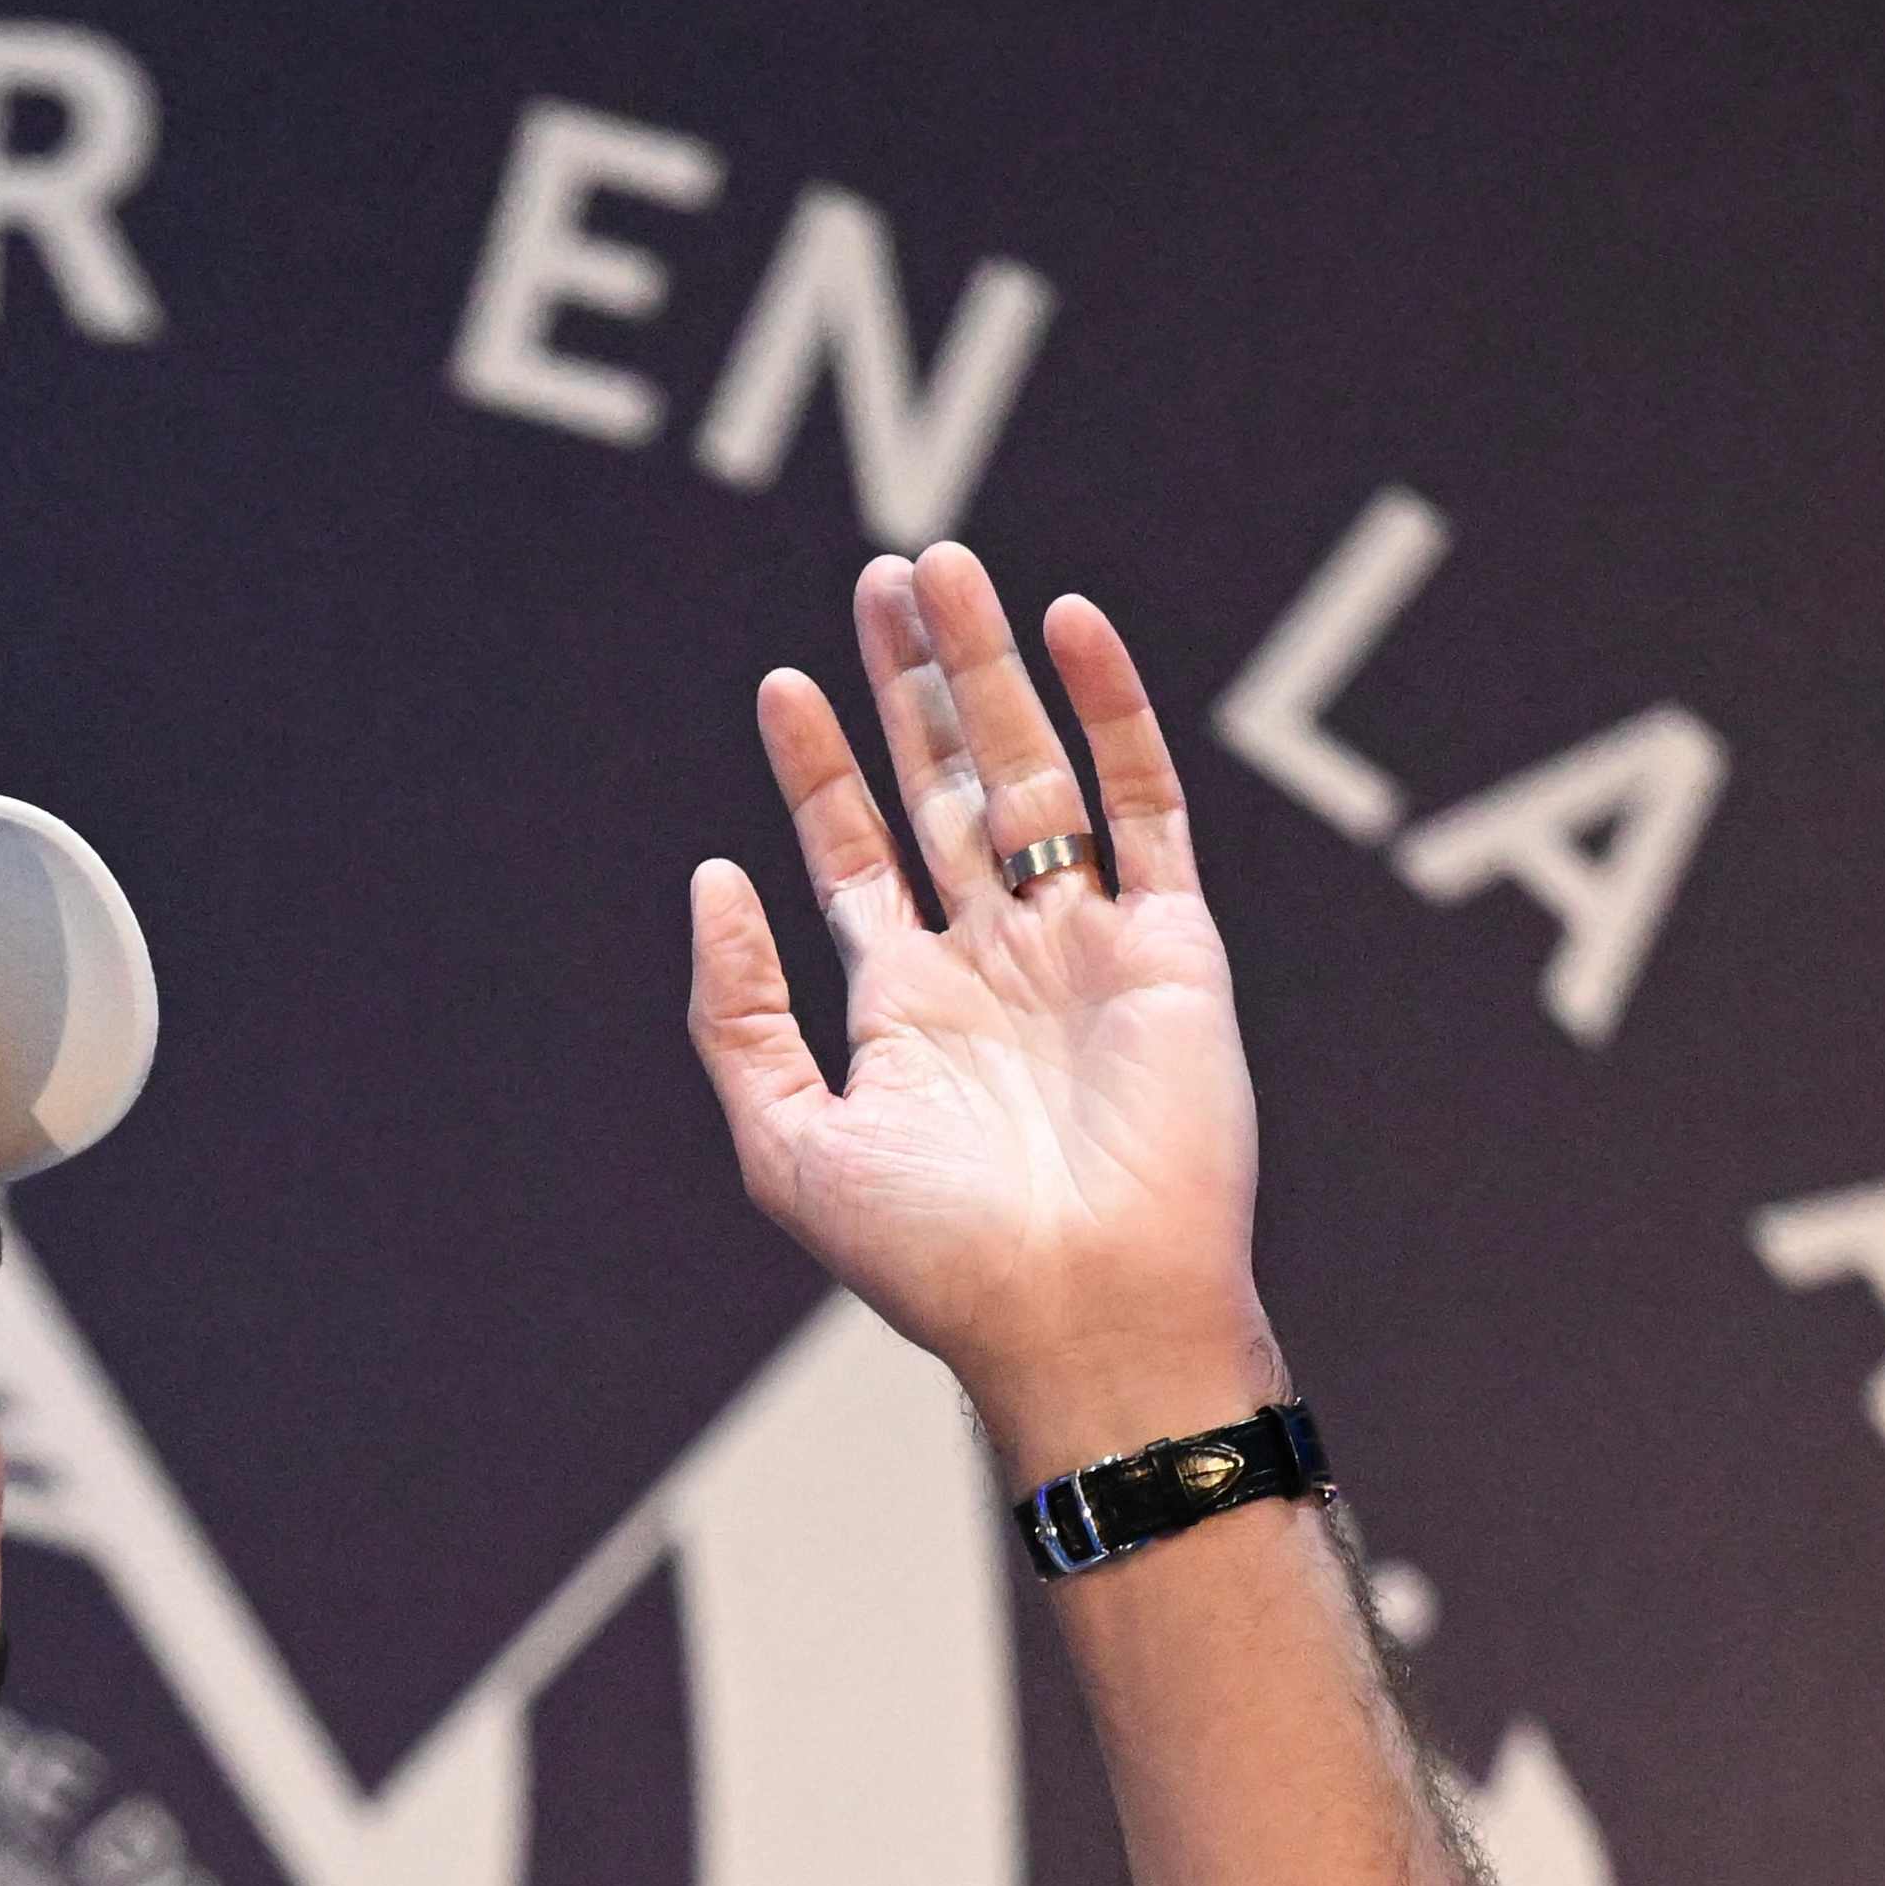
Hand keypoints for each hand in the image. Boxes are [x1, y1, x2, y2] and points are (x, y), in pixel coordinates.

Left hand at [685, 544, 1271, 1472]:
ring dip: (992, 671)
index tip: (783, 685)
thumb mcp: (786, 1141)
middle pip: (947, 788)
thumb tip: (712, 878)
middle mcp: (997, 965)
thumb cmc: (937, 1257)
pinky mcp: (1172, 942)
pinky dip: (1111, 710)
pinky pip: (1144, 800)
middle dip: (912, 686)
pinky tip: (1068, 626)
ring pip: (1037, 771)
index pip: (857, 858)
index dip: (821, 769)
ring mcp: (1086, 946)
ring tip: (945, 573)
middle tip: (884, 578)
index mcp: (907, 1010)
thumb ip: (737, 1011)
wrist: (1082, 1312)